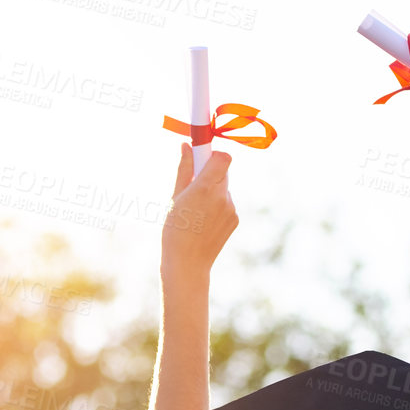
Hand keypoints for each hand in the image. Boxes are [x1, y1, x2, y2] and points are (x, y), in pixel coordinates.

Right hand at [162, 146, 237, 275]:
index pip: (223, 157)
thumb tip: (186, 146)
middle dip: (209, 175)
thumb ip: (184, 169)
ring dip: (212, 193)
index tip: (202, 159)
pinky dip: (217, 207)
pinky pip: (227, 204)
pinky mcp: (235, 219)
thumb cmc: (175, 230)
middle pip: (223, 172)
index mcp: (206, 188)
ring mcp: (231, 209)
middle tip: (193, 187)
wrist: (187, 264)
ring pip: (224, 189)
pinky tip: (203, 223)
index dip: (213, 156)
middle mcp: (223, 196)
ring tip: (196, 213)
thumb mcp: (175, 198)